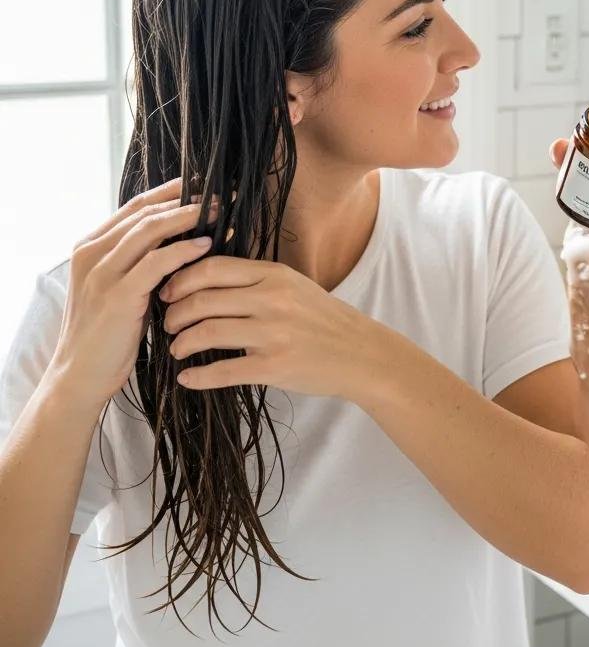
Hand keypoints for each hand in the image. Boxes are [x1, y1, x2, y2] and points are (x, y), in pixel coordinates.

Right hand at [48, 176, 220, 415]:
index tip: (203, 184)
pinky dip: (183, 251)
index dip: (171, 192)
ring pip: (149, 230)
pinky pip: (155, 263)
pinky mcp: (118, 295)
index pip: (135, 206)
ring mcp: (102, 273)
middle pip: (145, 212)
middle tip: (220, 195)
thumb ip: (143, 260)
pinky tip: (206, 246)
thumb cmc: (110, 332)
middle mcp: (92, 253)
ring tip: (218, 212)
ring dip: (188, 218)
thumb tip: (186, 236)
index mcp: (91, 246)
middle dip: (185, 200)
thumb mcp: (124, 287)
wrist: (82, 374)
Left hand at [160, 256, 386, 398]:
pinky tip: (187, 378)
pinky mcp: (274, 367)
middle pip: (203, 300)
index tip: (168, 293)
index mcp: (274, 274)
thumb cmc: (323, 320)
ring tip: (178, 349)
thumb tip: (204, 279)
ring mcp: (273, 334)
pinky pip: (223, 370)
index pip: (213, 268)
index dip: (181, 280)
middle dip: (175, 314)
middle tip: (168, 324)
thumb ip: (255, 280)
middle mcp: (272, 300)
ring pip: (207, 333)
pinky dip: (197, 376)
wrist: (360, 353)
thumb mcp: (294, 286)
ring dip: (182, 343)